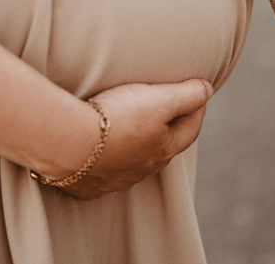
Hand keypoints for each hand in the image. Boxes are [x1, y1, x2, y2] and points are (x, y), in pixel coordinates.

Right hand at [60, 78, 212, 198]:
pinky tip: (98, 148)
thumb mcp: (159, 100)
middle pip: (162, 146)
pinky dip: (106, 158)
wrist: (67, 143)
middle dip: (166, 126)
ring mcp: (114, 179)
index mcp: (164, 149)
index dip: (196, 106)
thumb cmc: (116, 118)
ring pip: (132, 160)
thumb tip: (207, 89)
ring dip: (135, 143)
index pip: (190, 128)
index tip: (195, 90)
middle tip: (164, 106)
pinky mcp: (87, 184)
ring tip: (128, 123)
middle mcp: (142, 170)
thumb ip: (188, 94)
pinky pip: (102, 170)